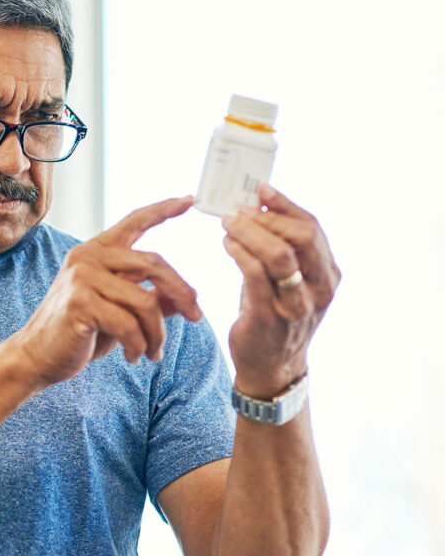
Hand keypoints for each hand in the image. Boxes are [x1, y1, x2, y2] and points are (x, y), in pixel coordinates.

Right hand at [13, 196, 202, 387]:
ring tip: (153, 353)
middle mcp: (88, 257)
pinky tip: (135, 357)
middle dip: (182, 292)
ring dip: (157, 333)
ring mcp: (82, 278)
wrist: (38, 356)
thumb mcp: (119, 311)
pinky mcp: (80, 303)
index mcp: (96, 251)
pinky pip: (129, 324)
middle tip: (197, 317)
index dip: (163, 210)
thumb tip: (187, 299)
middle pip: (154, 263)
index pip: (134, 221)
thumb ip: (149, 298)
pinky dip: (139, 345)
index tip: (189, 199)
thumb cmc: (80, 332)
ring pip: (145, 301)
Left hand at [220, 184, 340, 396]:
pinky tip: (227, 244)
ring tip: (229, 224)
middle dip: (268, 217)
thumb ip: (279, 248)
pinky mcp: (271, 318)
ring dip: (251, 232)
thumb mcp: (287, 280)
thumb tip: (257, 206)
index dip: (286, 204)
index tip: (261, 189)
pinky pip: (256, 276)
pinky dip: (240, 253)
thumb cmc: (276, 314)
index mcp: (328, 274)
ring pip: (280, 255)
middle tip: (241, 210)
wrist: (271, 365)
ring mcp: (297, 305)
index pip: (312, 228)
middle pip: (302, 236)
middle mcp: (320, 289)